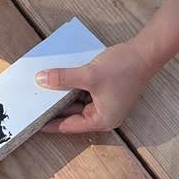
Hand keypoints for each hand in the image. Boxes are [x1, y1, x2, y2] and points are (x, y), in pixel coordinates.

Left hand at [36, 41, 155, 134]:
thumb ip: (63, 78)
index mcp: (102, 120)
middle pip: (73, 114)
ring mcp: (106, 103)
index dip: (50, 123)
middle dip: (55, 107)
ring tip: (42, 89)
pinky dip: (73, 86)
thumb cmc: (122, 68)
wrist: (145, 52)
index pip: (69, 125)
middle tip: (33, 103)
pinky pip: (84, 92)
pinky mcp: (107, 91)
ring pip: (78, 102)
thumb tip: (40, 80)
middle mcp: (104, 115)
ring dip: (63, 94)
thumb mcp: (89, 74)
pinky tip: (60, 78)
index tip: (33, 122)